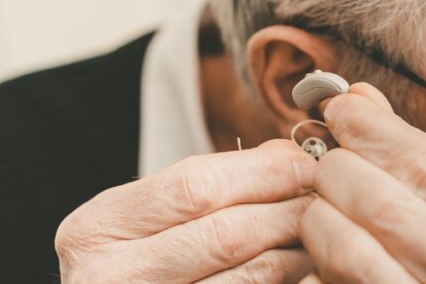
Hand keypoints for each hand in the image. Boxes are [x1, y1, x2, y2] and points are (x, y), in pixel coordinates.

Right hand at [55, 139, 316, 282]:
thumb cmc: (119, 268)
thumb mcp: (138, 220)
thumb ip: (201, 188)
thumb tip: (281, 154)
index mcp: (96, 228)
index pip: (196, 185)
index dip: (263, 170)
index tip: (306, 161)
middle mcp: (110, 276)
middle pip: (226, 230)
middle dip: (289, 207)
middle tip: (330, 194)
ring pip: (247, 276)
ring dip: (296, 249)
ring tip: (325, 229)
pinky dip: (282, 281)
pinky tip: (303, 268)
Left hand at [299, 84, 425, 282]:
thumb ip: (425, 157)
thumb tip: (357, 99)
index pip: (425, 165)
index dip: (369, 130)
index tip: (338, 109)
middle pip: (379, 203)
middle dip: (336, 170)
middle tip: (327, 165)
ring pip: (348, 251)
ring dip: (319, 218)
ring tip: (323, 209)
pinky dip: (318, 266)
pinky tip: (326, 255)